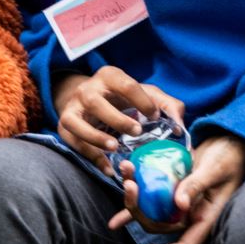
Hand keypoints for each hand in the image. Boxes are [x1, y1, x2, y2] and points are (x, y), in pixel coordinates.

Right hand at [53, 66, 185, 176]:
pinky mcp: (65, 126)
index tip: (154, 116)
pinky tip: (107, 167)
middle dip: (116, 118)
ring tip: (115, 148)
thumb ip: (168, 106)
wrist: (91, 102)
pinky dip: (89, 155)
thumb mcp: (146, 95)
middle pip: (96, 102)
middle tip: (136, 131)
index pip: (126, 85)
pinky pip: (73, 141)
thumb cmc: (124, 99)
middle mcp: (87, 89)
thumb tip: (179, 125)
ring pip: (77, 122)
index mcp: (109, 76)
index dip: (142, 101)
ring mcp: (72, 108)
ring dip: (95, 137)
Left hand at [109, 134, 244, 243]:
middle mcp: (189, 214)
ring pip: (151, 210)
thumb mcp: (215, 169)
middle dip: (139, 211)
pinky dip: (133, 198)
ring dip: (133, 197)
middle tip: (131, 185)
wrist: (229, 142)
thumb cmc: (229, 157)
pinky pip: (149, 197)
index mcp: (205, 218)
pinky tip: (117, 201)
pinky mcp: (170, 187)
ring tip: (127, 171)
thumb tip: (179, 205)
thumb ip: (196, 185)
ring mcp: (178, 202)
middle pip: (159, 225)